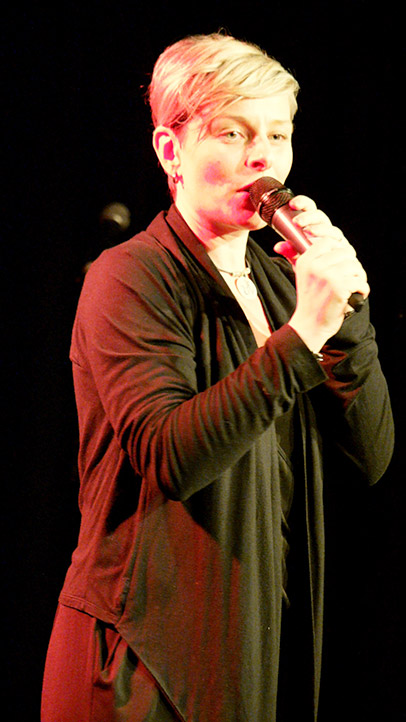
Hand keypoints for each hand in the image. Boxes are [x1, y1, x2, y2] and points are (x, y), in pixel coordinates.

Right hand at [276, 196, 369, 351]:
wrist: (309, 326)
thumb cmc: (311, 302)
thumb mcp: (304, 276)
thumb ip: (311, 259)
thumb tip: (303, 243)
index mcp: (305, 261)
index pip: (328, 242)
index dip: (338, 252)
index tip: (339, 266)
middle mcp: (315, 265)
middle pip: (346, 253)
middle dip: (352, 267)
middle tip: (349, 280)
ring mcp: (328, 276)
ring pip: (356, 267)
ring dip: (359, 278)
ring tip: (352, 289)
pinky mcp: (340, 287)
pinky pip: (361, 282)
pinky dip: (362, 291)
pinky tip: (354, 297)